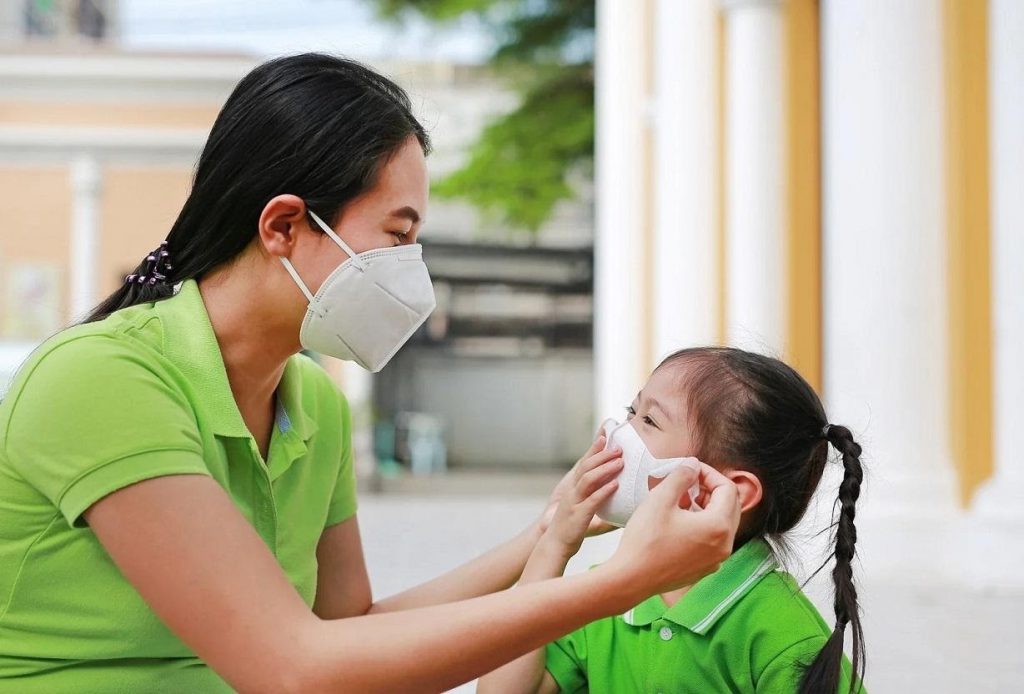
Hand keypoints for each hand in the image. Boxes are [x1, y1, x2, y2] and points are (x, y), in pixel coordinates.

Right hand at [538, 439, 623, 560]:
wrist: (554, 545)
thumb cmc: (570, 528)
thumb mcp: (583, 510)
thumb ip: (597, 502)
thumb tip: (620, 501)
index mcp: (573, 488)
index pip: (584, 463)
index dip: (593, 449)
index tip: (605, 436)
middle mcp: (572, 491)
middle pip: (586, 467)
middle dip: (602, 455)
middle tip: (618, 447)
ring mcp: (574, 502)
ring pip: (589, 480)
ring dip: (605, 469)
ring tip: (620, 462)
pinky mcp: (578, 514)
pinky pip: (592, 500)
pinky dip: (604, 491)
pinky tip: (615, 485)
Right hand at [601, 462, 740, 602]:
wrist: (631, 579)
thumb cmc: (645, 540)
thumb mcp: (661, 499)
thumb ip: (681, 476)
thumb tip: (693, 465)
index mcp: (718, 526)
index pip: (727, 489)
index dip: (709, 473)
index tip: (689, 469)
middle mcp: (724, 546)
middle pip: (729, 506)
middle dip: (710, 489)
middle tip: (687, 482)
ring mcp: (716, 560)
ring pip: (721, 524)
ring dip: (705, 507)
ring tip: (679, 501)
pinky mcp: (704, 568)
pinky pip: (712, 540)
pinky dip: (701, 525)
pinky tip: (678, 522)